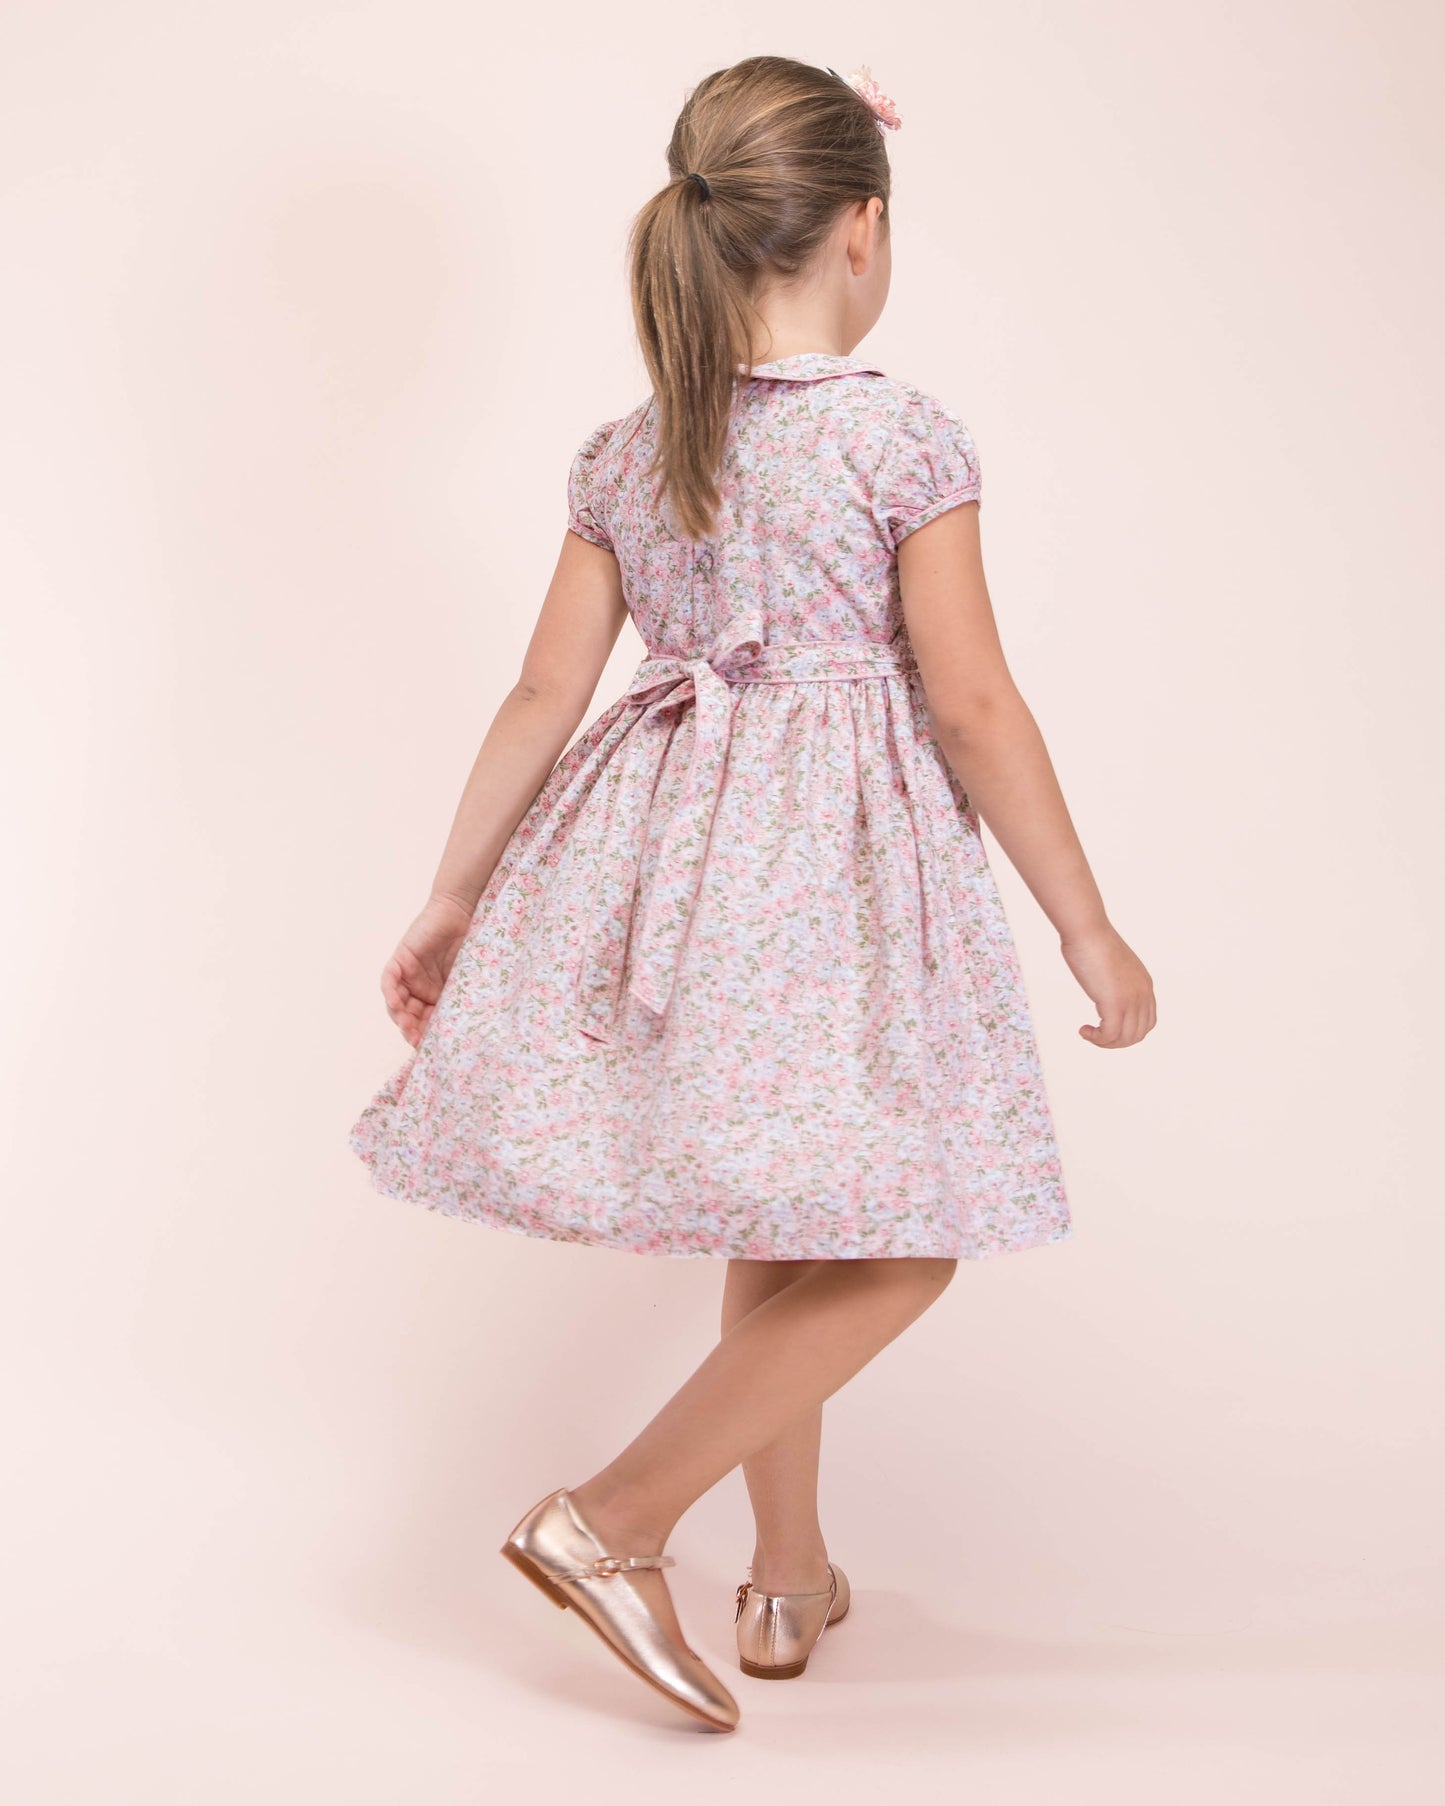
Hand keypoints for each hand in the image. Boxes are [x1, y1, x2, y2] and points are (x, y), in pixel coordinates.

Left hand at [380, 893, 475, 1047]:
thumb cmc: (473, 943)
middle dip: (412, 1030)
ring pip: (396, 1002)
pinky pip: (389, 980)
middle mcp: (419, 988)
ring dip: (401, 1016)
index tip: (431, 1050)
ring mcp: (408, 974)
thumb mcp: (470, 979)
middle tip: (418, 1041)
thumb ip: (464, 1000)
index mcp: (436, 995)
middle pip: (409, 1015)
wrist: (464, 911)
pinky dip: (391, 993)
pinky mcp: (401, 959)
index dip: (426, 1036)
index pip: (426, 1021)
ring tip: (408, 1027)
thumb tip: (470, 1032)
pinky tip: (398, 1004)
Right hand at [1060, 923, 1155, 1048]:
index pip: (1147, 1021)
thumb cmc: (1092, 940)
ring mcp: (1130, 999)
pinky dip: (1096, 1038)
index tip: (1106, 1027)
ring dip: (1105, 1042)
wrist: (1087, 930)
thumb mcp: (1111, 963)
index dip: (1128, 1031)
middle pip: (1138, 1034)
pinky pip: (1109, 1034)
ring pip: (1126, 1038)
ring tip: (1088, 1033)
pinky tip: (1083, 1030)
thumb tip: (1101, 983)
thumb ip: (1113, 977)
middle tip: (1095, 1035)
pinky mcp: (1114, 1003)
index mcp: (1145, 984)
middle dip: (1116, 1041)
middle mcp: (1143, 994)